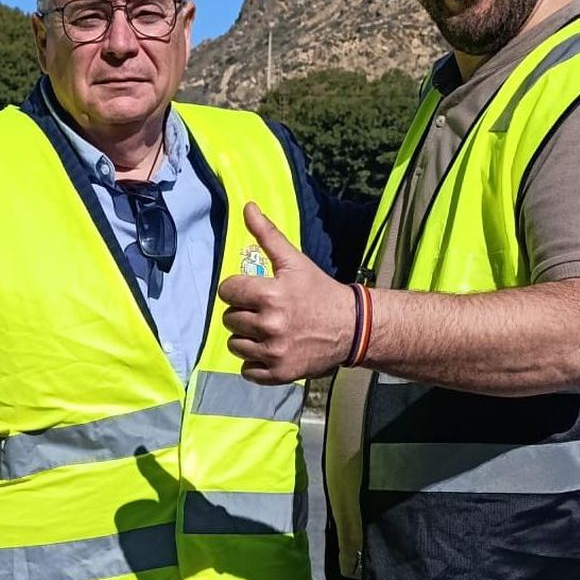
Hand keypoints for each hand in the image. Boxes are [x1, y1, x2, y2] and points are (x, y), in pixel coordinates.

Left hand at [218, 201, 355, 383]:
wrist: (352, 328)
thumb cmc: (319, 291)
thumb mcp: (295, 261)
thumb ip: (268, 235)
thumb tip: (248, 206)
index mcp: (270, 295)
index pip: (227, 291)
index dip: (237, 288)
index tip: (253, 290)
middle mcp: (270, 325)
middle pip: (229, 319)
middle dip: (243, 313)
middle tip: (265, 311)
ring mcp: (274, 352)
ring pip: (235, 345)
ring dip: (247, 338)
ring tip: (268, 330)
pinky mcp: (279, 374)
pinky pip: (246, 370)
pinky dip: (255, 362)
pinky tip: (271, 350)